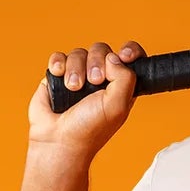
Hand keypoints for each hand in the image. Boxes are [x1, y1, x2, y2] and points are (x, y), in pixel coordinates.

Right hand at [26, 39, 145, 154]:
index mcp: (120, 86)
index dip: (130, 51)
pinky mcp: (59, 76)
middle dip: (97, 62)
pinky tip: (59, 77)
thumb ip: (125, 78)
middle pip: (102, 50)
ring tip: (73, 88)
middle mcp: (101, 79)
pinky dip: (58, 64)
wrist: (58, 140)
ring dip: (75, 69)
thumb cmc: (89, 130)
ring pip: (79, 53)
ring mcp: (79, 76)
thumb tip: (114, 57)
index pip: (132, 58)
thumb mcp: (117, 106)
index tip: (124, 56)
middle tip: (93, 82)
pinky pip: (60, 57)